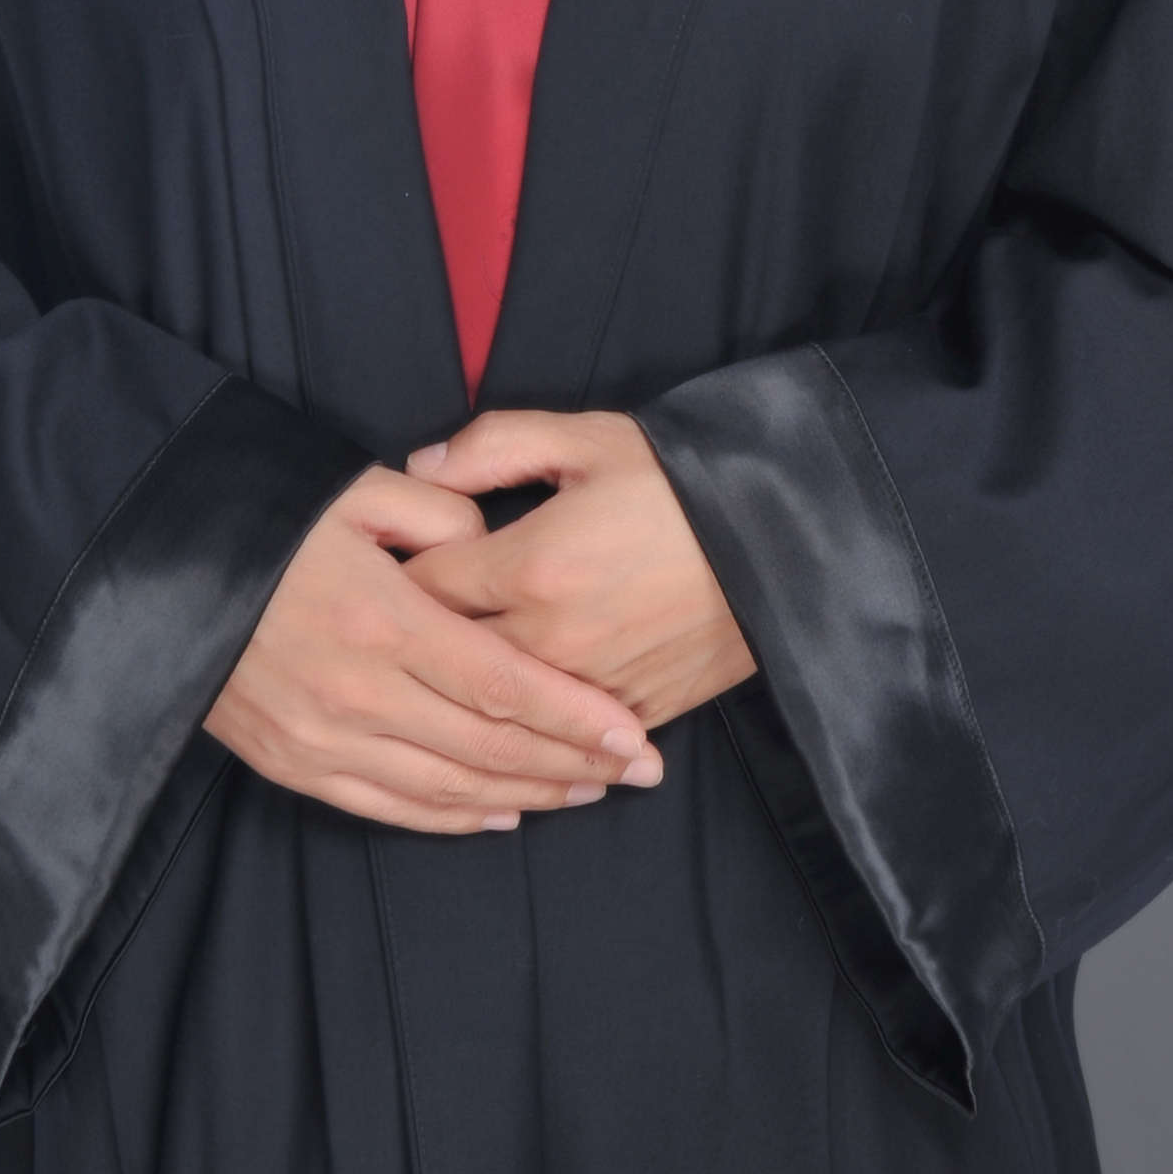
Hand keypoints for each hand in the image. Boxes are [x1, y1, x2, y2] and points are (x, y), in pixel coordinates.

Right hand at [204, 465, 665, 833]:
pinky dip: (451, 817)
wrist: (163, 573)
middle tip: (634, 772)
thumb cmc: (271, 523)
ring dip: (524, 795)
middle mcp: (359, 693)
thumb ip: (440, 515)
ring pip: (447, 787)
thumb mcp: (356, 492)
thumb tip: (491, 547)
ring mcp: (325, 739)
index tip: (633, 736)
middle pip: (488, 746)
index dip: (576, 717)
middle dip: (571, 763)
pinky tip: (499, 813)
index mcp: (385, 621)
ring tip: (583, 791)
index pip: (504, 685)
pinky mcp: (295, 765)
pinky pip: (389, 807)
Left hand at [401, 412, 756, 736]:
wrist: (784, 537)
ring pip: (499, 710)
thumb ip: (492, 447)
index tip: (387, 574)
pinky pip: (562, 735)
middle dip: (420, 644)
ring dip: (470, 695)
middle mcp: (550, 639)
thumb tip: (420, 469)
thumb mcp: (586, 438)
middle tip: (398, 632)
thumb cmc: (680, 480)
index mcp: (529, 566)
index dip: (398, 578)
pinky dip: (536, 725)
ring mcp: (592, 687)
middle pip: (448, 659)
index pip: (421, 589)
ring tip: (440, 684)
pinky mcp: (633, 713)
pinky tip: (518, 717)